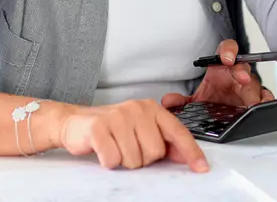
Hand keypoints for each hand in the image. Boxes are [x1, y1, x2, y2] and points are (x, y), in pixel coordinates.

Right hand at [53, 99, 208, 171]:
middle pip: (154, 152)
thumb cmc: (112, 129)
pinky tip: (102, 150)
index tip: (201, 168)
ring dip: (123, 161)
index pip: (177, 132)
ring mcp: (117, 117)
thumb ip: (163, 141)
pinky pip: (113, 160)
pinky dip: (108, 162)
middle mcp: (137, 109)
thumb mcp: (141, 130)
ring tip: (115, 147)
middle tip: (128, 148)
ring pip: (134, 159)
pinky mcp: (99, 128)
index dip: (191, 152)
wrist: (75, 122)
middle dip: (142, 159)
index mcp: (151, 108)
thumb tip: (185, 156)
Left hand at [161, 39, 274, 109]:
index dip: (228, 50)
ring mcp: (248, 88)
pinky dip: (265, 101)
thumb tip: (169, 101)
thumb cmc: (212, 101)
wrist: (219, 116)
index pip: (227, 49)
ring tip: (252, 100)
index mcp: (221, 68)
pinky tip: (262, 106)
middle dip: (242, 72)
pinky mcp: (257, 101)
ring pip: (256, 84)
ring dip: (255, 91)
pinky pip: (265, 97)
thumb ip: (181, 101)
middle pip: (243, 67)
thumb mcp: (195, 101)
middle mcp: (236, 75)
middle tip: (241, 79)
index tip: (227, 59)